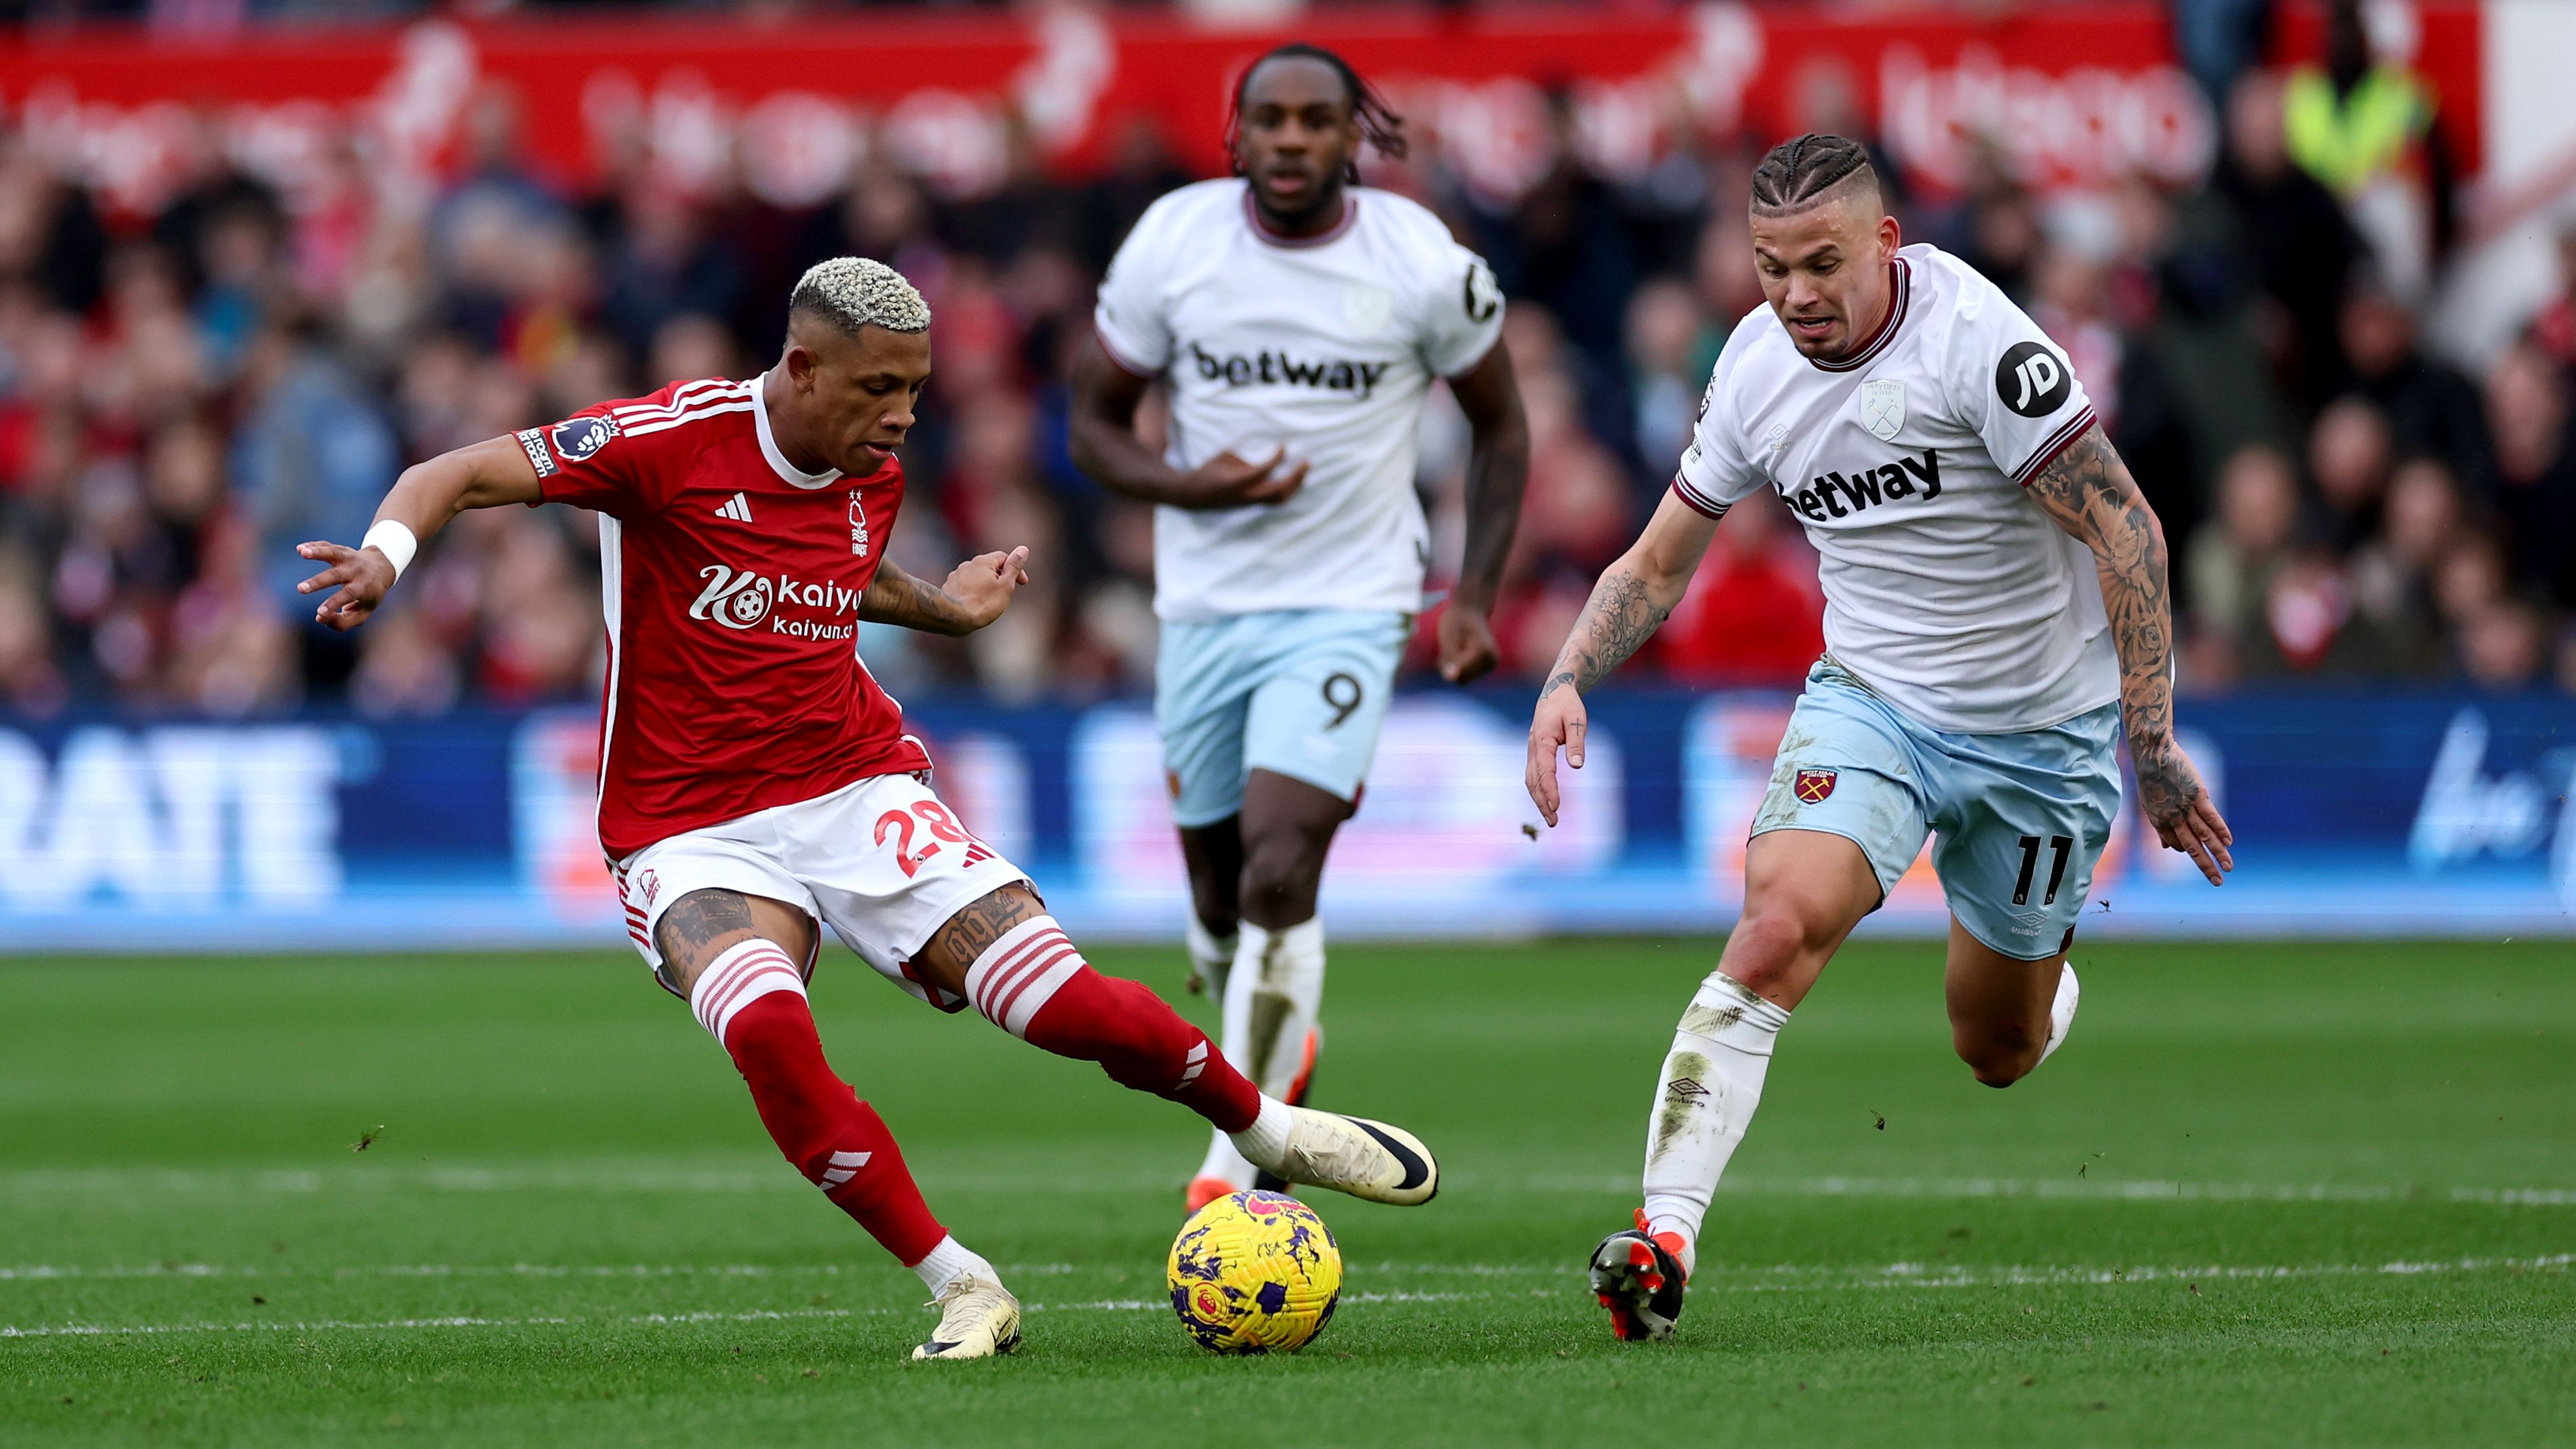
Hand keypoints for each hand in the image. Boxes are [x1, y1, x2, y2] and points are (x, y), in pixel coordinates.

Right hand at [296, 541, 396, 630]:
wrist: (382, 568)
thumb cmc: (368, 596)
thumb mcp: (363, 613)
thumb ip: (342, 622)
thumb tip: (320, 618)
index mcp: (364, 587)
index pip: (348, 595)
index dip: (334, 604)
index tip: (319, 613)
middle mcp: (357, 571)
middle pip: (336, 575)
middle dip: (318, 582)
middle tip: (300, 589)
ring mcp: (349, 558)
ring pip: (334, 553)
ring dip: (318, 552)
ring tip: (303, 553)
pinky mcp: (341, 550)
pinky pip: (328, 546)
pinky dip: (314, 546)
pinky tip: (300, 549)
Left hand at [941, 546, 1031, 630]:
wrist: (954, 618)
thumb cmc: (983, 603)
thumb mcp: (1006, 585)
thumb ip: (1014, 567)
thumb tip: (1023, 549)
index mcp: (983, 562)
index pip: (1004, 557)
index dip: (1015, 569)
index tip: (1022, 583)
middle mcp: (967, 564)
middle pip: (989, 567)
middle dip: (999, 578)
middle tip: (1005, 594)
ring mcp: (955, 576)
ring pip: (975, 577)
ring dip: (984, 585)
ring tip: (988, 601)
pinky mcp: (948, 587)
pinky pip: (964, 586)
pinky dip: (972, 592)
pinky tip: (974, 604)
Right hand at [1174, 448, 1305, 509]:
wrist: (1195, 495)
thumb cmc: (1209, 471)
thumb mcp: (1225, 456)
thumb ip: (1247, 457)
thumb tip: (1268, 454)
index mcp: (1237, 481)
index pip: (1264, 471)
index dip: (1277, 458)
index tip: (1284, 446)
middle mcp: (1247, 495)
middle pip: (1279, 490)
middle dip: (1296, 476)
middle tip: (1306, 462)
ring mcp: (1250, 503)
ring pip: (1280, 500)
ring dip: (1295, 486)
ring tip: (1302, 471)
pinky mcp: (1252, 505)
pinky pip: (1275, 501)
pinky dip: (1287, 491)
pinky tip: (1293, 480)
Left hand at [1436, 603, 1499, 683]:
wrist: (1470, 610)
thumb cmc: (1457, 621)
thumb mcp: (1449, 638)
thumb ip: (1450, 658)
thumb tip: (1451, 678)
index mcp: (1485, 651)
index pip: (1461, 673)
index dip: (1449, 664)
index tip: (1449, 646)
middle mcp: (1492, 661)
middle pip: (1462, 679)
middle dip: (1451, 667)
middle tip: (1449, 646)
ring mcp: (1490, 666)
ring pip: (1462, 680)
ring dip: (1453, 667)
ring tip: (1454, 648)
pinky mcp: (1485, 669)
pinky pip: (1464, 677)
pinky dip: (1457, 667)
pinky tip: (1458, 652)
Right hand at [1525, 677, 1587, 828]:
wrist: (1555, 693)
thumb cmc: (1568, 706)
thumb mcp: (1577, 721)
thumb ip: (1576, 743)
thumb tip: (1577, 765)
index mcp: (1542, 740)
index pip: (1545, 770)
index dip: (1550, 789)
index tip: (1557, 806)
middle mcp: (1533, 748)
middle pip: (1533, 780)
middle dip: (1542, 802)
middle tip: (1554, 822)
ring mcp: (1531, 751)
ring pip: (1530, 780)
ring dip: (1538, 800)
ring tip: (1551, 817)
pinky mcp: (1534, 753)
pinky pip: (1532, 776)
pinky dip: (1537, 791)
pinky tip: (1545, 802)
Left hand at [2134, 735, 2232, 884]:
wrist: (2152, 754)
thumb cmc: (2151, 779)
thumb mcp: (2150, 805)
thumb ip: (2161, 827)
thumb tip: (2166, 848)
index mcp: (2159, 821)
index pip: (2177, 844)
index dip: (2187, 850)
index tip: (2197, 851)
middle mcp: (2172, 818)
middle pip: (2192, 847)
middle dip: (2206, 866)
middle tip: (2218, 882)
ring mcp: (2185, 807)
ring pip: (2205, 835)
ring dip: (2219, 852)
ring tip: (2229, 866)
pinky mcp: (2197, 794)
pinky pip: (2211, 816)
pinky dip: (2220, 829)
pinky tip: (2229, 842)